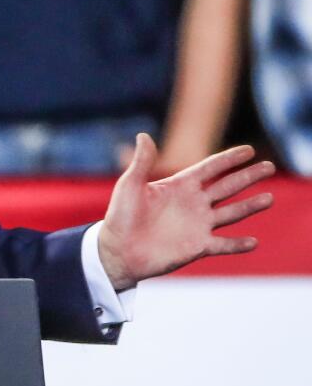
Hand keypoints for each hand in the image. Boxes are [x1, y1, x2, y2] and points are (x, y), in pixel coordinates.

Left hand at [99, 133, 274, 290]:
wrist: (117, 250)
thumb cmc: (120, 216)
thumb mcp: (129, 185)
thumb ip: (142, 162)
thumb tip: (143, 135)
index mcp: (180, 186)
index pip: (210, 168)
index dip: (229, 159)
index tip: (249, 150)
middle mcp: (194, 203)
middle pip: (228, 187)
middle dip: (248, 177)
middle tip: (269, 167)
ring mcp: (198, 225)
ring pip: (231, 213)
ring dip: (250, 206)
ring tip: (269, 198)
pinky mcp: (198, 246)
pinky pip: (223, 245)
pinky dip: (238, 244)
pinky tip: (253, 242)